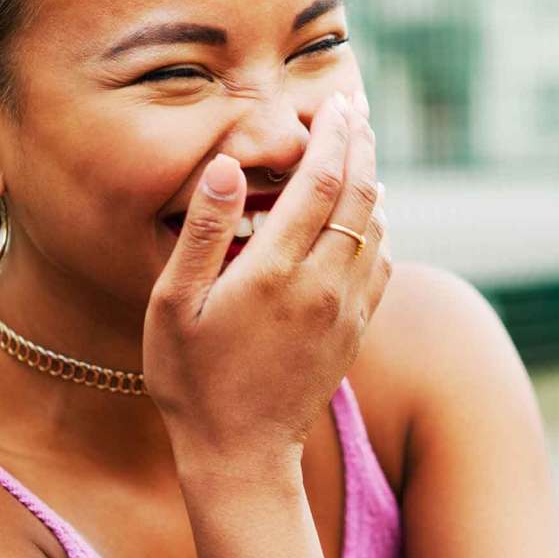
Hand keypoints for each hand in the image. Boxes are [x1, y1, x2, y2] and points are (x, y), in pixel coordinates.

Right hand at [141, 89, 390, 478]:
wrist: (242, 456)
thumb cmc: (193, 379)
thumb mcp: (176, 304)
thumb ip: (207, 230)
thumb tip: (232, 165)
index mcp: (279, 269)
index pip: (322, 180)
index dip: (333, 134)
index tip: (336, 101)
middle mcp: (325, 283)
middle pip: (360, 193)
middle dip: (360, 142)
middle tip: (355, 106)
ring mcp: (348, 308)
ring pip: (378, 225)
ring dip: (373, 179)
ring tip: (361, 146)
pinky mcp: (357, 329)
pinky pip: (383, 261)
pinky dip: (380, 224)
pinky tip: (369, 213)